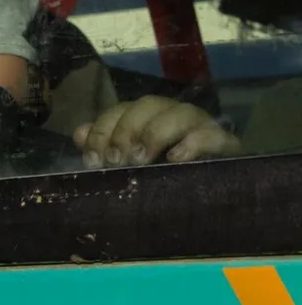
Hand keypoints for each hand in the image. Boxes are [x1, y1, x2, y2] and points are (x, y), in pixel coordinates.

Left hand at [73, 95, 240, 167]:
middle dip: (125, 130)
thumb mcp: (131, 166)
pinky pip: (213, 134)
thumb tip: (78, 134)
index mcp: (148, 119)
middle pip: (147, 105)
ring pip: (180, 113)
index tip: (92, 159)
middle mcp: (173, 116)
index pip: (121, 110)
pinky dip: (193, 142)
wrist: (216, 198)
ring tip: (140, 159)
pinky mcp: (227, 145)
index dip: (103, 130)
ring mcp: (203, 127)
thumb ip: (106, 148)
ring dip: (155, 133)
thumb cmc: (166, 180)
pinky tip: (177, 159)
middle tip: (116, 160)